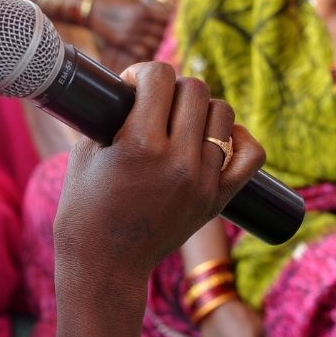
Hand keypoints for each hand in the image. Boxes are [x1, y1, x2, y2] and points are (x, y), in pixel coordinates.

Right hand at [54, 62, 263, 284]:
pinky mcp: (217, 200)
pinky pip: (250, 154)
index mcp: (139, 145)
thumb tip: (125, 85)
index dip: (141, 72)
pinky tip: (216, 136)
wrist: (104, 264)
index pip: (159, 77)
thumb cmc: (84, 207)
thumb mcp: (85, 152)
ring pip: (222, 114)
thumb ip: (107, 115)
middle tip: (152, 103)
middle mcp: (177, 161)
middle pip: (195, 90)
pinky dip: (238, 138)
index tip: (130, 84)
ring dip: (200, 108)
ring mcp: (203, 181)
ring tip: (179, 121)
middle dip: (170, 87)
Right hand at [89, 0, 171, 62]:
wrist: (93, 11)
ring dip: (156, 42)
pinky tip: (144, 45)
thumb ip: (148, 7)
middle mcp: (138, 23)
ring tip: (153, 39)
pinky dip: (146, 49)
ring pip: (154, 43)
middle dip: (163, 32)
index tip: (166, 22)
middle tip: (160, 31)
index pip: (165, 19)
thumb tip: (164, 12)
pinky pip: (142, 51)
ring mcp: (130, 34)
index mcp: (142, 10)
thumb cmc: (114, 2)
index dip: (168, 21)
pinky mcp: (123, 43)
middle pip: (161, 32)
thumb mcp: (132, 0)